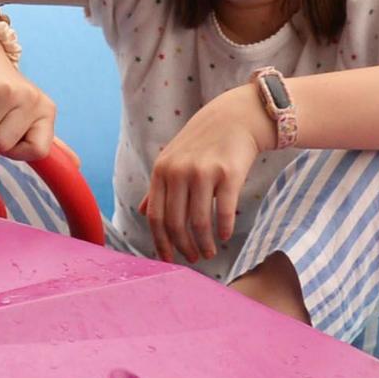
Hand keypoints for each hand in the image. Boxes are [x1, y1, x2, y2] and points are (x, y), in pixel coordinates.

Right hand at [0, 33, 56, 160]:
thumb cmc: (2, 88)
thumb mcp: (28, 112)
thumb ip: (43, 139)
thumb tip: (77, 165)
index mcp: (47, 109)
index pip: (38, 151)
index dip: (16, 151)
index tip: (8, 134)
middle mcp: (31, 99)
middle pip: (3, 145)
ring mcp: (7, 92)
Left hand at [142, 88, 270, 264]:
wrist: (235, 117)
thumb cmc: (203, 142)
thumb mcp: (172, 159)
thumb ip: (157, 187)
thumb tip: (143, 212)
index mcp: (162, 171)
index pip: (155, 216)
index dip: (161, 242)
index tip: (168, 259)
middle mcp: (179, 172)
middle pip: (176, 222)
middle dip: (184, 247)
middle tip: (193, 258)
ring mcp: (203, 172)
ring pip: (199, 221)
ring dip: (204, 243)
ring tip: (209, 251)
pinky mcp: (228, 173)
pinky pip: (223, 210)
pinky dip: (224, 229)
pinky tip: (224, 236)